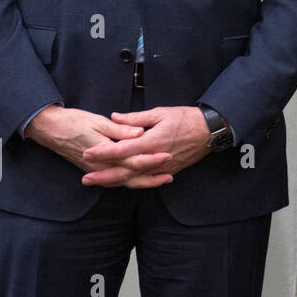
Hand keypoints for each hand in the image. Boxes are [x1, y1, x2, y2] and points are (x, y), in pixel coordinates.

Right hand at [25, 104, 169, 185]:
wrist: (50, 130)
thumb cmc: (74, 122)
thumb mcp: (98, 121)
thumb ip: (120, 129)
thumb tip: (139, 133)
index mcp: (103, 152)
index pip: (131, 159)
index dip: (150, 159)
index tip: (167, 155)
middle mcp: (100, 166)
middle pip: (130, 176)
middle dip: (151, 177)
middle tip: (170, 175)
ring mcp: (96, 170)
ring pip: (123, 182)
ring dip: (143, 182)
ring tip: (163, 180)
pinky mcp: (95, 170)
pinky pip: (115, 181)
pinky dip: (130, 182)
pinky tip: (142, 180)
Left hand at [80, 106, 211, 187]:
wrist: (210, 131)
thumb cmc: (186, 119)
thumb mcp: (160, 113)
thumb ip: (135, 119)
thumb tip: (115, 117)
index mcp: (152, 141)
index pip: (122, 150)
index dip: (103, 152)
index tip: (87, 153)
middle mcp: (155, 157)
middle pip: (126, 171)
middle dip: (104, 176)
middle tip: (86, 179)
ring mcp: (163, 167)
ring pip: (135, 179)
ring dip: (115, 182)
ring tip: (98, 183)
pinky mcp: (169, 170)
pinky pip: (147, 180)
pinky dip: (132, 183)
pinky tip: (121, 184)